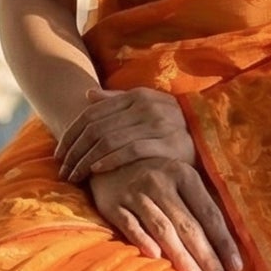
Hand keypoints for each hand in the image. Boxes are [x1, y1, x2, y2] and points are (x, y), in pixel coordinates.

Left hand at [57, 84, 194, 186]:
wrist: (211, 139)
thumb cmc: (171, 127)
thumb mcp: (146, 108)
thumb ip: (116, 101)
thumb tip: (87, 95)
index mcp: (137, 95)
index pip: (92, 113)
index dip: (71, 134)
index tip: (59, 154)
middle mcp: (147, 106)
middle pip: (97, 128)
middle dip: (75, 151)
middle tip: (63, 170)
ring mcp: (159, 124)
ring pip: (110, 140)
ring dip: (87, 160)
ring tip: (75, 175)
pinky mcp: (169, 143)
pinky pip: (131, 150)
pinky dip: (110, 160)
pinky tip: (96, 170)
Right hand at [89, 159, 243, 270]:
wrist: (108, 155)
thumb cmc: (154, 174)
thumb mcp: (180, 178)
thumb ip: (200, 204)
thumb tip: (226, 244)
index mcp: (184, 175)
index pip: (209, 213)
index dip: (223, 241)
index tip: (236, 267)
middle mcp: (161, 182)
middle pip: (188, 225)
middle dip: (206, 256)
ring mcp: (136, 193)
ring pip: (162, 228)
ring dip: (180, 256)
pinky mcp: (113, 204)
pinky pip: (130, 225)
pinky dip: (143, 240)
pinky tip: (156, 258)